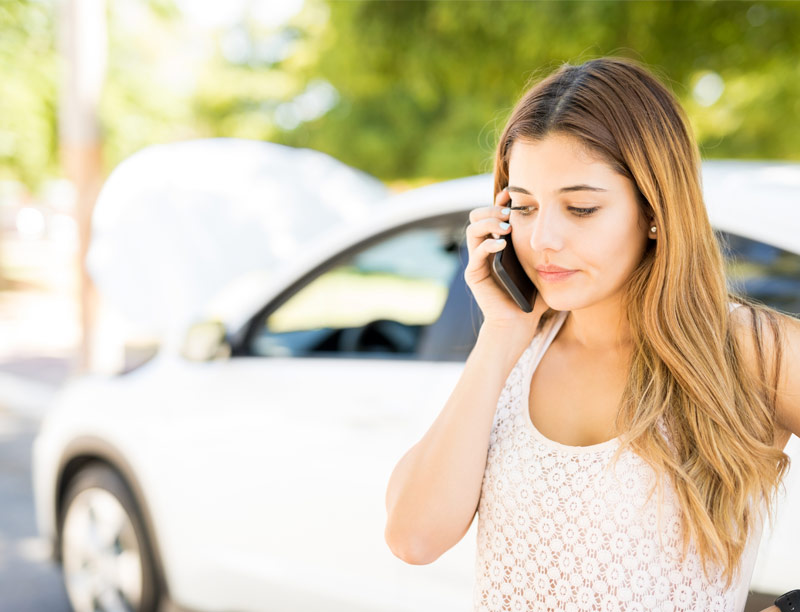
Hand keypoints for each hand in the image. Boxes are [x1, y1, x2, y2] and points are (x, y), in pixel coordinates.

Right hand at [464, 188, 549, 330]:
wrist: (518, 323)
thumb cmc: (532, 297)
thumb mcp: (541, 265)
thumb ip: (544, 247)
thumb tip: (560, 225)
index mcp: (498, 244)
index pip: (493, 214)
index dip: (500, 201)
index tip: (512, 193)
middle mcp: (484, 249)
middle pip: (477, 216)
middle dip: (492, 210)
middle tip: (509, 212)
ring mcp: (477, 261)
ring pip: (473, 229)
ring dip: (489, 223)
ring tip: (506, 226)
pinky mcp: (474, 274)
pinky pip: (476, 252)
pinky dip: (488, 244)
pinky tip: (502, 244)